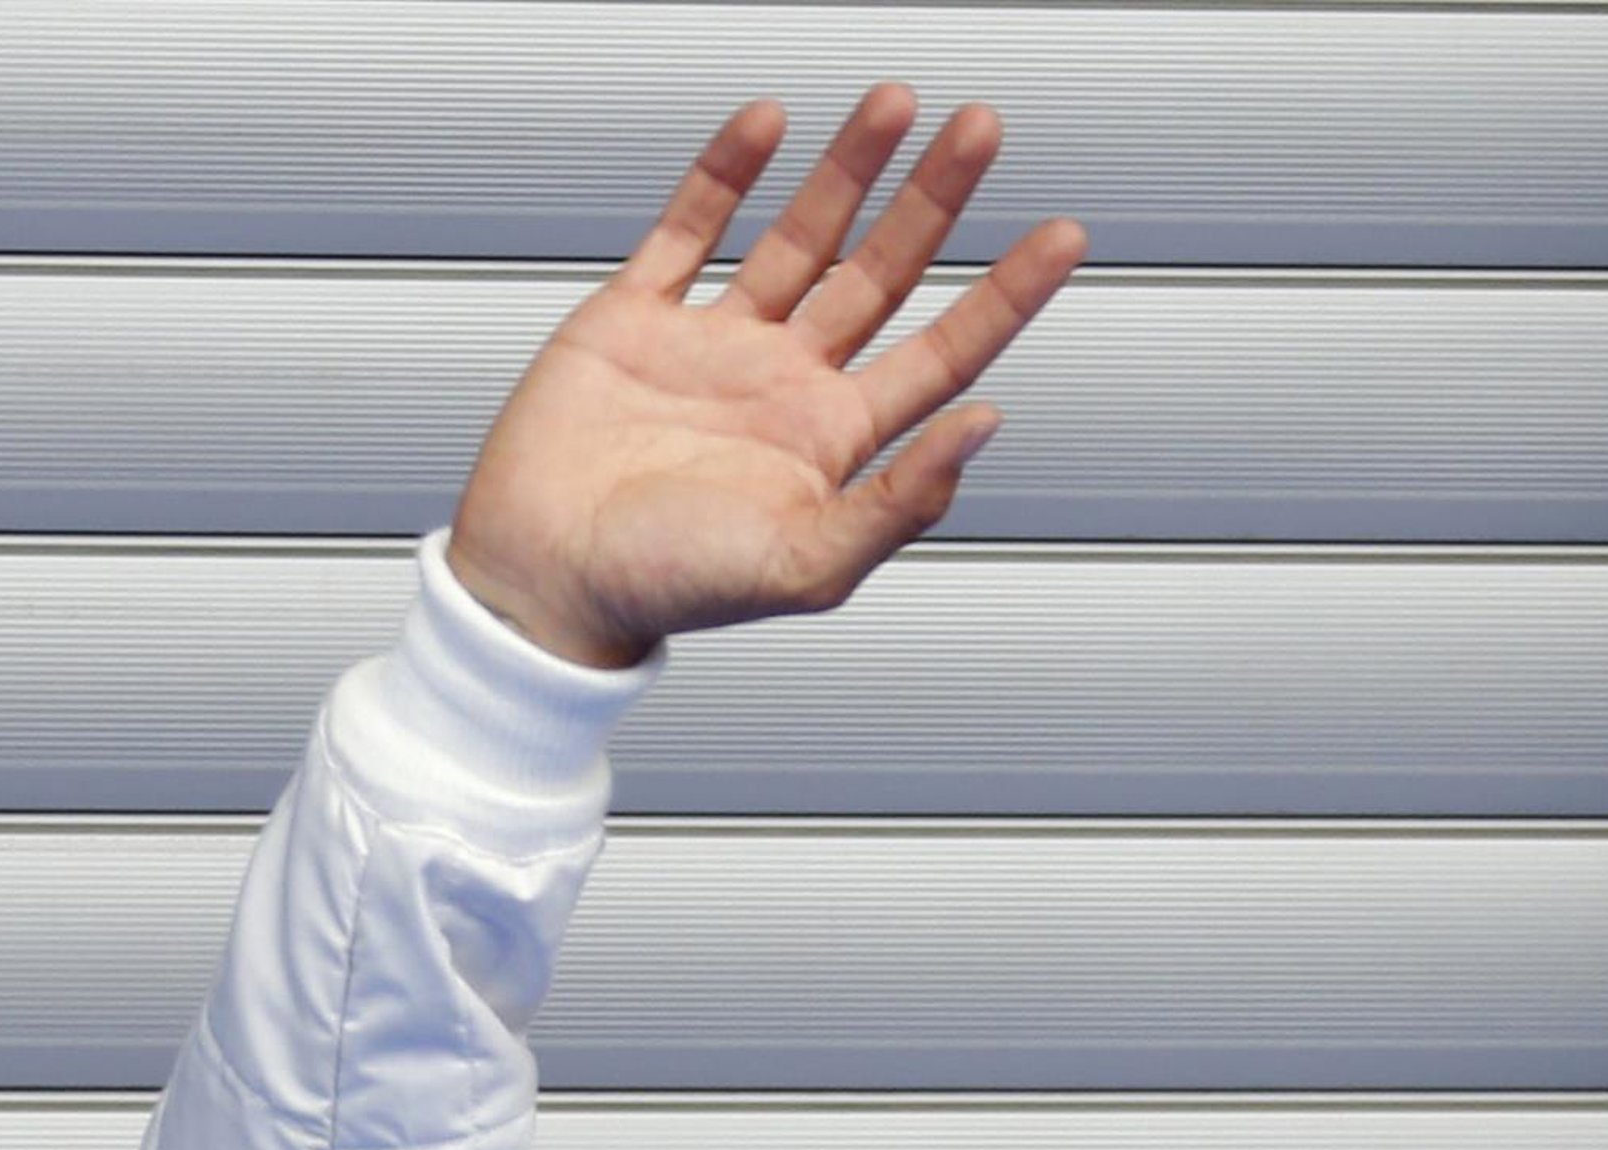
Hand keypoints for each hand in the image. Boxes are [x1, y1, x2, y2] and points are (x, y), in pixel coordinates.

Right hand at [446, 84, 1088, 667]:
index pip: (942, 356)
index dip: (1004, 296)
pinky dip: (725, 173)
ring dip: (848, 170)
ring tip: (895, 103)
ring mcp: (712, 346)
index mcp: (831, 444)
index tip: (1061, 238)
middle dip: (935, 202)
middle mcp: (783, 387)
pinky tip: (769, 125)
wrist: (545, 577)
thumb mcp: (805, 566)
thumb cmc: (667, 588)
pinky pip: (689, 228)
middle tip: (981, 130)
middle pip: (882, 276)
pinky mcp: (635, 319)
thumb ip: (899, 503)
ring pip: (798, 236)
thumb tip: (982, 427)